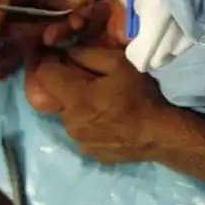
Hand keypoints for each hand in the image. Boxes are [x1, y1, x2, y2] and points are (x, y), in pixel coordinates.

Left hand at [0, 0, 111, 79]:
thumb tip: (85, 0)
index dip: (84, 8)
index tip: (75, 25)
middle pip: (73, 11)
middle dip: (61, 26)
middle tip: (49, 38)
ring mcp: (42, 2)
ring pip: (55, 24)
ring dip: (40, 33)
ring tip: (18, 35)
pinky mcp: (29, 16)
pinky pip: (36, 30)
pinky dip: (26, 36)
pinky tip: (12, 41)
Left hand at [32, 47, 171, 163]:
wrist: (160, 135)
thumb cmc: (140, 96)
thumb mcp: (119, 64)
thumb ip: (89, 54)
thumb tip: (69, 51)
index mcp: (74, 97)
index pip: (44, 76)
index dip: (50, 63)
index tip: (61, 58)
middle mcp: (70, 121)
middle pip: (56, 98)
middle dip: (67, 86)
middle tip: (91, 82)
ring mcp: (79, 141)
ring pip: (69, 117)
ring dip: (79, 107)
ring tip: (103, 103)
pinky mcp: (89, 153)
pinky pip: (82, 133)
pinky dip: (90, 124)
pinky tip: (109, 121)